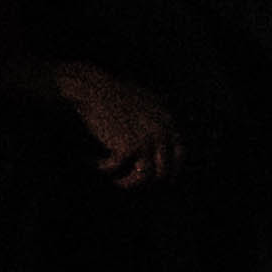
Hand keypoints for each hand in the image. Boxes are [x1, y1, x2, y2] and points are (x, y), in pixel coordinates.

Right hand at [50, 59, 184, 187]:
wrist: (93, 87)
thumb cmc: (112, 94)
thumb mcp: (142, 103)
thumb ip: (155, 121)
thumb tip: (154, 149)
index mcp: (168, 121)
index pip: (180, 154)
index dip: (171, 170)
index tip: (158, 180)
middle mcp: (162, 132)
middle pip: (163, 171)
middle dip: (148, 183)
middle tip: (130, 182)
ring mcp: (146, 141)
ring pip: (143, 177)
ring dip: (126, 182)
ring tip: (114, 180)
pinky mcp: (127, 147)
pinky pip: (114, 168)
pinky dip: (101, 166)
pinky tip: (91, 160)